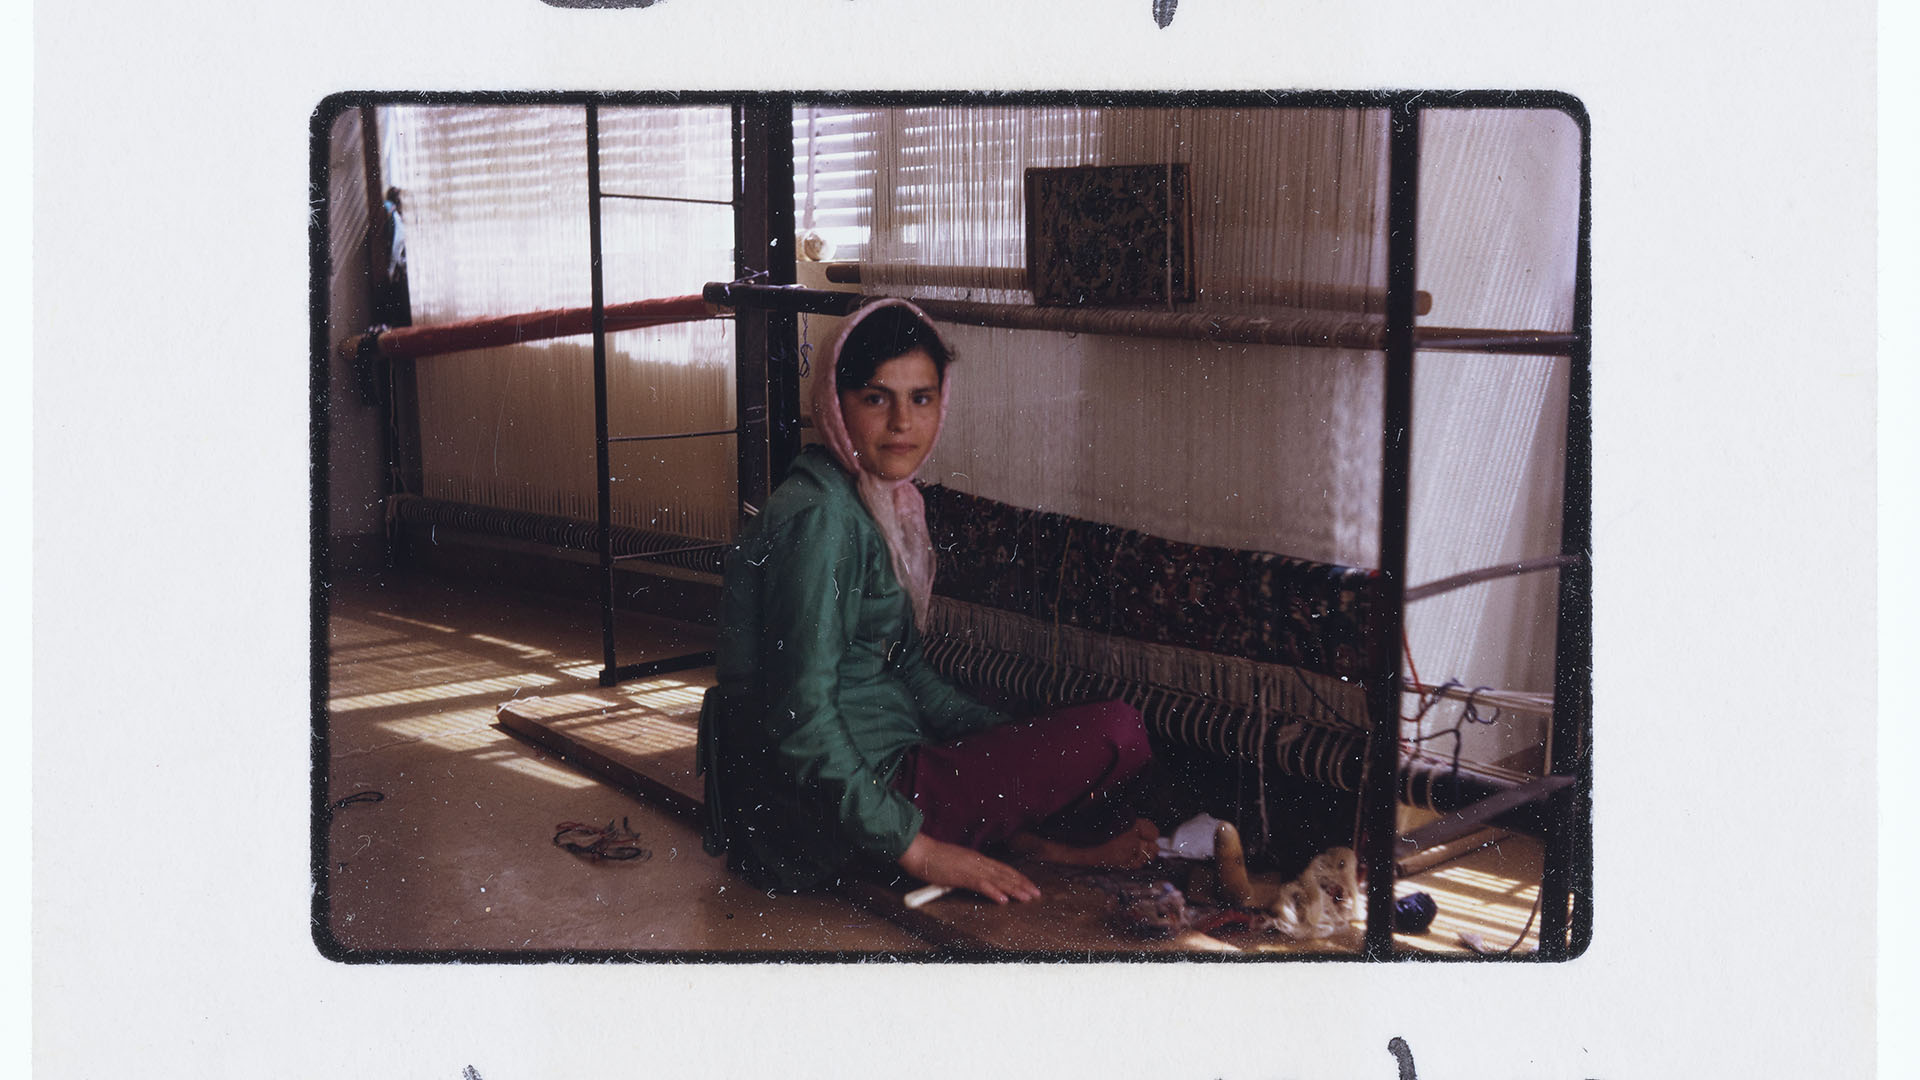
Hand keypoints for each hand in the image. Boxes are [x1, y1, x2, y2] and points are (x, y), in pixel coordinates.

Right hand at [898, 833, 1041, 903]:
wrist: (919, 851)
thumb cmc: (933, 858)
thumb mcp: (955, 864)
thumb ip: (966, 871)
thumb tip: (974, 879)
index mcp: (977, 859)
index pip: (1003, 868)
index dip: (1017, 877)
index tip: (1029, 884)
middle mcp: (978, 862)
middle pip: (1005, 874)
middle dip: (1022, 884)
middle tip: (1037, 893)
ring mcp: (971, 868)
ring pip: (998, 880)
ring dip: (1014, 890)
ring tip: (1028, 898)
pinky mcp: (961, 876)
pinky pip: (981, 885)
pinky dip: (994, 893)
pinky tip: (1004, 900)